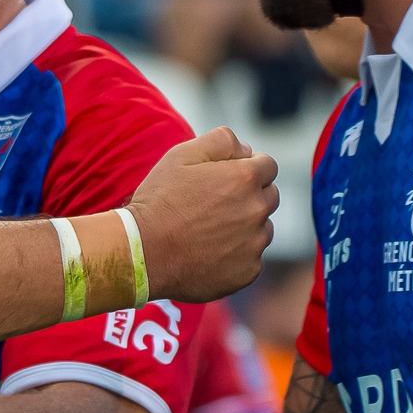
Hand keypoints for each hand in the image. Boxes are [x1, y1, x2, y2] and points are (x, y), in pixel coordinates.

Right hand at [126, 125, 277, 303]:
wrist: (144, 252)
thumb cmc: (159, 201)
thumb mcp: (180, 155)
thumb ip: (220, 141)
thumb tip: (247, 149)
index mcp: (244, 178)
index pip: (268, 166)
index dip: (248, 167)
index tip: (228, 177)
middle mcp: (257, 210)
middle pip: (269, 196)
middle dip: (250, 195)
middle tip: (215, 203)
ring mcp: (255, 243)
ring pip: (263, 229)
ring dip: (245, 226)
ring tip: (209, 230)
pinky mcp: (248, 271)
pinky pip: (252, 258)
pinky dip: (237, 254)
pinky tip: (209, 252)